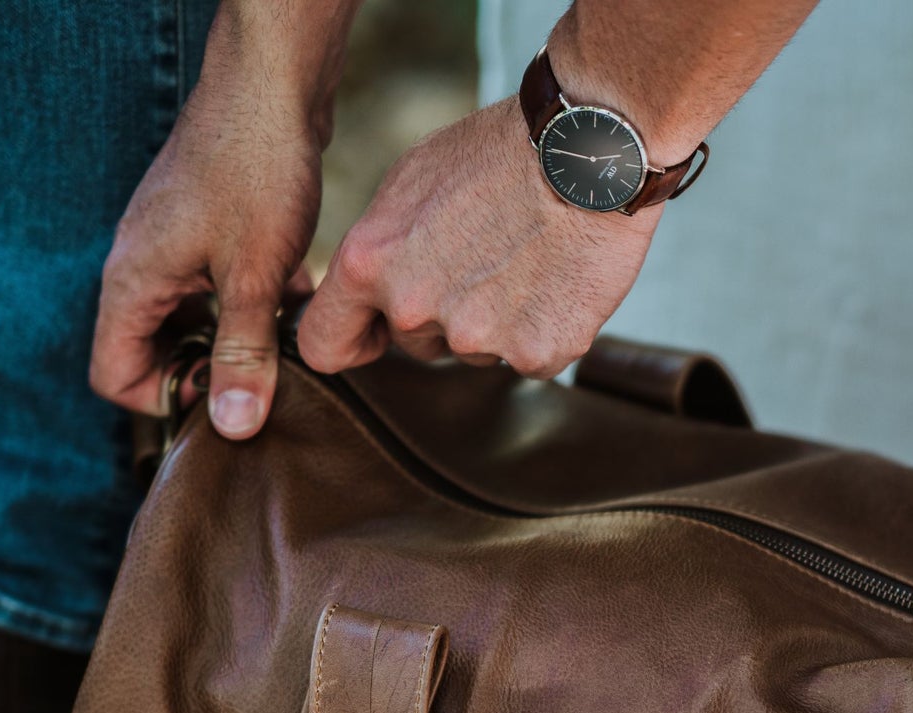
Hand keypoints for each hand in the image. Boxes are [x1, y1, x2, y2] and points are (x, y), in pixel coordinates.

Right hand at [90, 5, 349, 437]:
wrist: (272, 86)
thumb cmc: (256, 172)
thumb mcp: (253, 278)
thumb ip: (242, 354)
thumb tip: (233, 427)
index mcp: (133, 283)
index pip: (115, 376)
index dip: (165, 403)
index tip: (225, 399)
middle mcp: (142, 267)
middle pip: (154, 354)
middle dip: (205, 375)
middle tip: (264, 380)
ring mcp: (174, 248)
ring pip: (195, 323)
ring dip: (237, 342)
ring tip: (287, 346)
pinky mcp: (207, 233)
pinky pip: (220, 291)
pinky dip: (255, 307)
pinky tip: (299, 305)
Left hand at [297, 98, 661, 379]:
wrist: (587, 152)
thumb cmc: (497, 154)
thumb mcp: (410, 183)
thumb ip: (382, 249)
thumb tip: (370, 291)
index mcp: (370, 263)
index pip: (325, 344)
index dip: (352, 340)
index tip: (373, 335)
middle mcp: (416, 308)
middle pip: (416, 344)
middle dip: (441, 316)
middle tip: (483, 261)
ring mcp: (478, 339)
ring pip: (475, 353)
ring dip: (495, 323)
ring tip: (525, 262)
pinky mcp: (536, 354)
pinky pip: (530, 359)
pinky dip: (544, 331)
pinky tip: (557, 282)